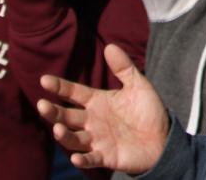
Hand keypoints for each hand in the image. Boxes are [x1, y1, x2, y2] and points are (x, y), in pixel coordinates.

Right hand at [38, 44, 170, 172]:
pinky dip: (83, 160)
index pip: (74, 93)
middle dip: (53, 112)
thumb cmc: (148, 111)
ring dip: (64, 135)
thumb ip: (123, 67)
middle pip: (67, 116)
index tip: (44, 80)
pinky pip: (91, 159)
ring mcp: (97, 140)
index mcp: (97, 101)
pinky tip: (76, 158)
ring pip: (74, 138)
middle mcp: (92, 121)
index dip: (60, 86)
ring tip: (57, 128)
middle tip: (41, 105)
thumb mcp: (138, 85)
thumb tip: (110, 45)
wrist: (163, 138)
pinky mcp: (106, 156)